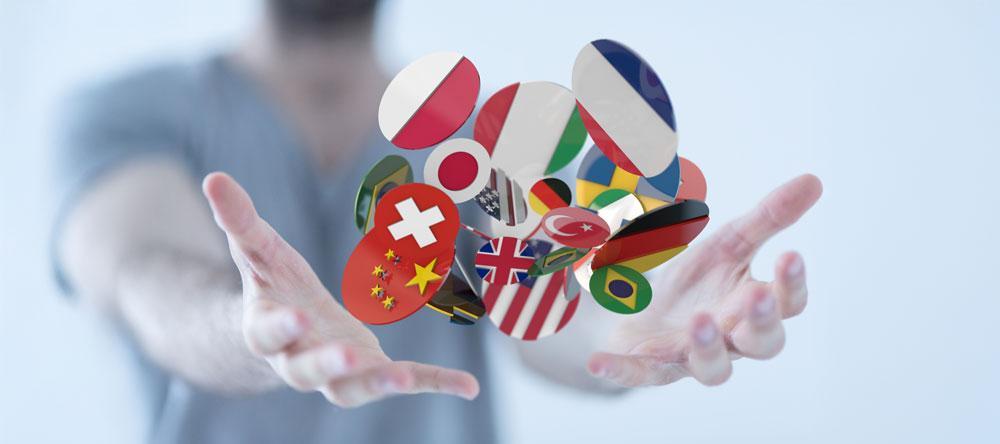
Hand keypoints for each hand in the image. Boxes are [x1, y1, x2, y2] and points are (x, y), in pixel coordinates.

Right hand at [202, 172, 478, 405]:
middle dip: (327, 365)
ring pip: (352, 389)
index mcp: (267, 331)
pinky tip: (468, 386)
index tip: (298, 316)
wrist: (287, 332)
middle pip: (308, 371)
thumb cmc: (272, 286)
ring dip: (378, 384)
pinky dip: (435, 382)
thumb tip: (213, 177)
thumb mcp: (258, 251)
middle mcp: (299, 360)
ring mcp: (338, 372)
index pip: (267, 334)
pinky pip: (406, 380)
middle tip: (347, 358)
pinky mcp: (373, 371)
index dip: (280, 328)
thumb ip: (239, 221)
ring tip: (407, 379)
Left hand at [587, 174, 822, 386]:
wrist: (646, 313)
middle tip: (756, 296)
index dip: (791, 284)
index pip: (787, 303)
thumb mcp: (729, 245)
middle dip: (761, 321)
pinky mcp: (651, 368)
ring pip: (713, 368)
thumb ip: (768, 219)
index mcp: (752, 307)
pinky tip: (597, 362)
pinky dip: (619, 370)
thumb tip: (814, 181)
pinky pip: (638, 375)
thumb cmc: (698, 285)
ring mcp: (690, 358)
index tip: (790, 255)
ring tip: (701, 320)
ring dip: (709, 346)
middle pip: (761, 343)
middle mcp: (731, 340)